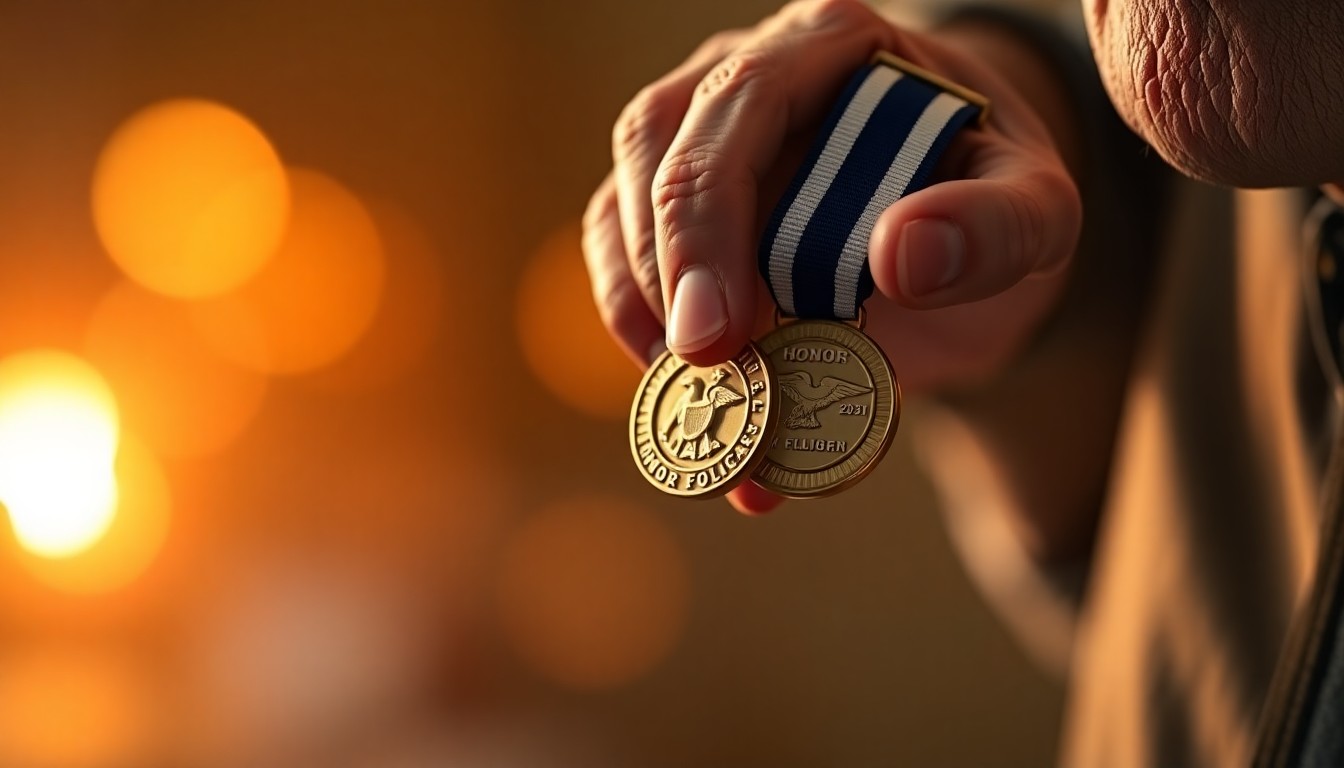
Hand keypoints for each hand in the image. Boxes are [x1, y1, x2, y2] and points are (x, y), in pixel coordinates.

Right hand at [584, 0, 1080, 512]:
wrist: (965, 223)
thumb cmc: (994, 196)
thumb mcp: (1038, 208)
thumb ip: (997, 225)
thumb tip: (899, 258)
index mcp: (835, 43)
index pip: (745, 101)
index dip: (716, 214)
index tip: (723, 330)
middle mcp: (747, 72)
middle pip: (658, 142)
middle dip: (670, 265)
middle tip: (702, 367)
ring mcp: (698, 136)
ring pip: (622, 202)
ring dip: (643, 306)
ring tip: (695, 400)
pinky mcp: (676, 204)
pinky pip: (624, 256)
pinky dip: (640, 330)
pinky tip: (681, 394)